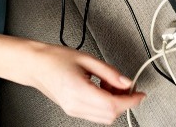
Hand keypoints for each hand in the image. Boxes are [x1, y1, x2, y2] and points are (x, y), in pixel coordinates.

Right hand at [27, 43, 145, 124]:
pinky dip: (104, 105)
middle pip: (110, 115)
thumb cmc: (54, 58)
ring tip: (109, 84)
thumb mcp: (86, 58)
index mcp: (78, 90)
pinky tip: (101, 89)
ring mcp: (73, 110)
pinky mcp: (72, 110)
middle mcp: (75, 105)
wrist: (35, 64)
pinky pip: (95, 114)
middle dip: (124, 102)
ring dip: (114, 104)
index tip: (139, 94)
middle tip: (126, 86)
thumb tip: (126, 82)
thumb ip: (109, 72)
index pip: (112, 105)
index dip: (131, 100)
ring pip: (104, 118)